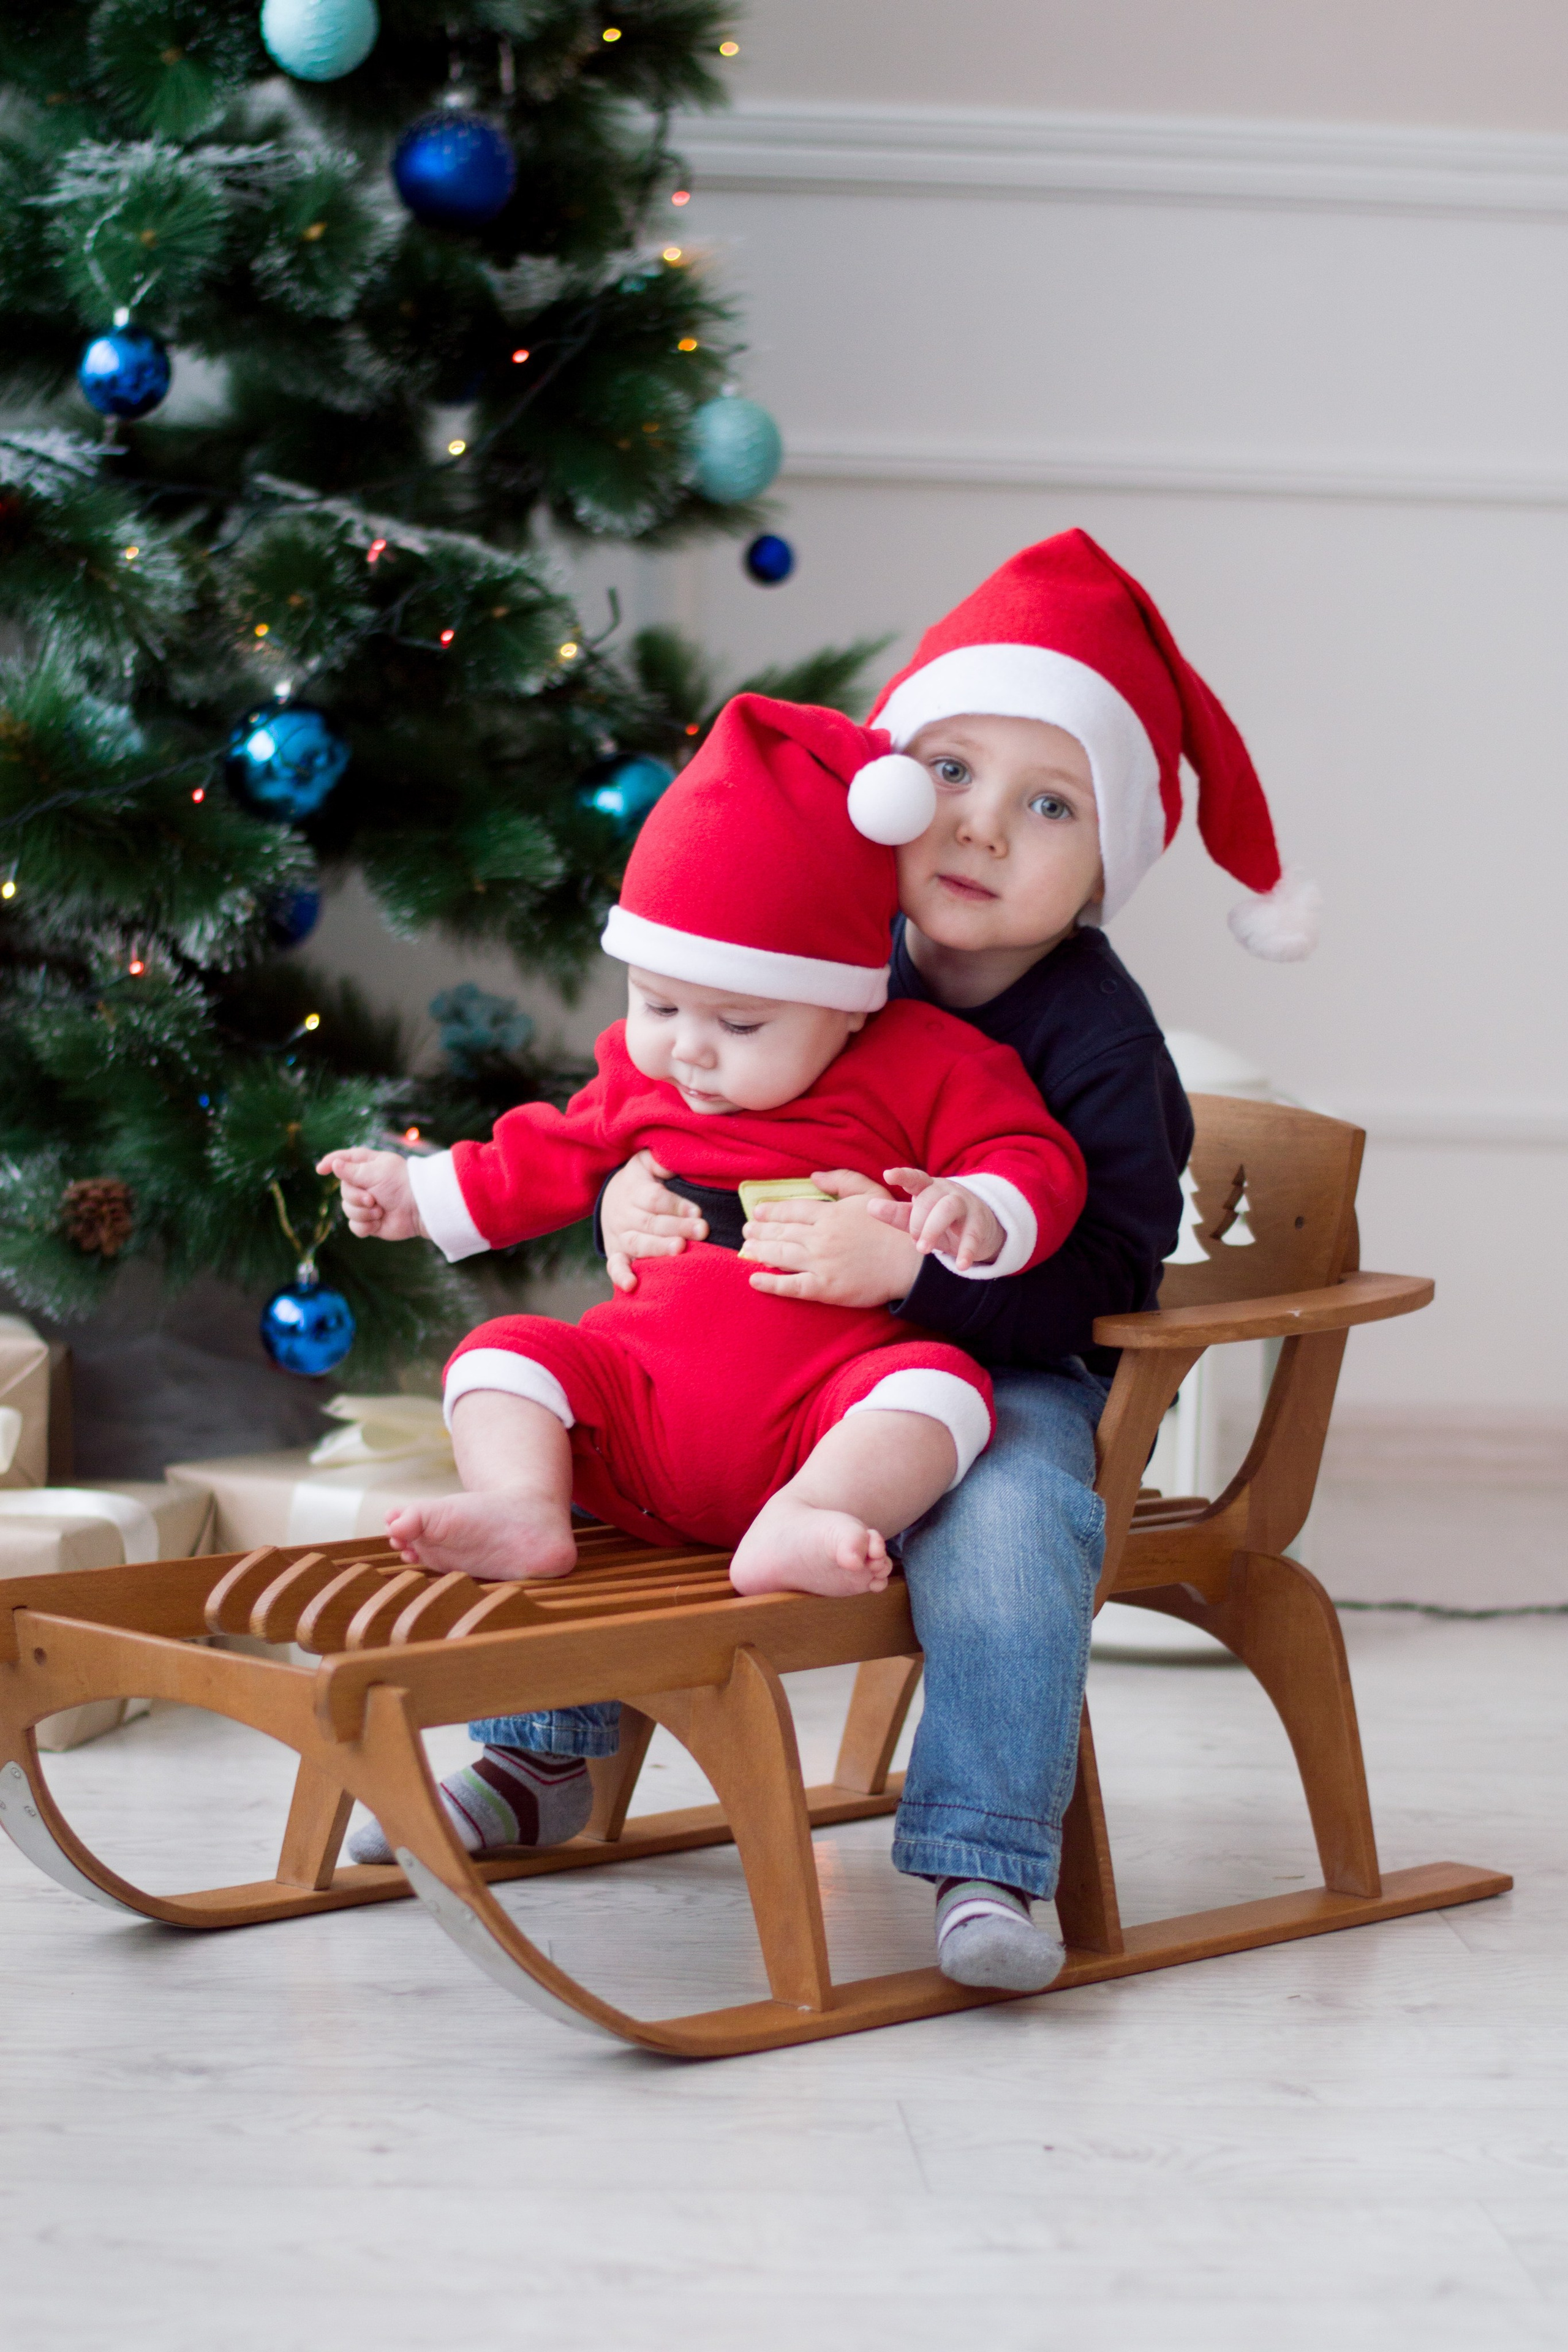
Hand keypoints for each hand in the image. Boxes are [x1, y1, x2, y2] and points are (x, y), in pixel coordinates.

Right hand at [315, 1147, 424, 1241]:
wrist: (419, 1210)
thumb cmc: (400, 1184)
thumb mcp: (375, 1172)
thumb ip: (352, 1170)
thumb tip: (334, 1164)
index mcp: (368, 1165)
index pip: (344, 1160)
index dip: (331, 1163)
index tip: (320, 1170)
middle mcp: (366, 1183)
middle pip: (343, 1190)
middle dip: (356, 1197)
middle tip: (373, 1199)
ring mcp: (367, 1203)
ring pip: (347, 1209)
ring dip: (363, 1213)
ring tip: (380, 1211)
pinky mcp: (371, 1222)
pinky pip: (354, 1226)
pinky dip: (365, 1226)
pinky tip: (377, 1223)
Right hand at [600, 1148, 705, 1292]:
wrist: (610, 1197)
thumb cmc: (641, 1180)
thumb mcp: (646, 1162)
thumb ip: (660, 1161)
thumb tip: (671, 1163)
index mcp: (634, 1190)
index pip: (655, 1199)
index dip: (676, 1206)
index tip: (698, 1213)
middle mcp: (625, 1214)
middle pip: (651, 1222)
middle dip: (677, 1227)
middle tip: (701, 1231)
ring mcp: (620, 1236)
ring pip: (638, 1243)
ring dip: (658, 1248)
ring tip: (679, 1249)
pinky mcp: (616, 1254)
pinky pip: (615, 1266)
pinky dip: (621, 1276)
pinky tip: (632, 1285)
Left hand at [744, 1169, 920, 1307]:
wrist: (911, 1262)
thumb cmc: (893, 1226)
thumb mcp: (871, 1193)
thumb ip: (843, 1181)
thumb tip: (813, 1178)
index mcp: (830, 1214)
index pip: (791, 1210)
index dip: (771, 1211)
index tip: (757, 1212)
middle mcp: (820, 1237)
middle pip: (781, 1232)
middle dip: (760, 1231)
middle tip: (746, 1231)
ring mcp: (821, 1263)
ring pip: (780, 1255)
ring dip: (760, 1250)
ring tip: (748, 1248)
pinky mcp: (825, 1288)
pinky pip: (790, 1286)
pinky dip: (770, 1283)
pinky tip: (753, 1280)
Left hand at [872, 1167, 1003, 1272]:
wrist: (980, 1229)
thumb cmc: (941, 1221)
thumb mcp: (918, 1218)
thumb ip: (896, 1214)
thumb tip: (870, 1206)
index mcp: (928, 1188)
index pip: (915, 1178)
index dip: (902, 1175)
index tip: (888, 1175)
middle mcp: (947, 1192)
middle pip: (929, 1198)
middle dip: (917, 1220)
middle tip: (913, 1242)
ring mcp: (966, 1205)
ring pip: (949, 1208)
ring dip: (933, 1229)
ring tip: (923, 1250)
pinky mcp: (980, 1224)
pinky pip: (973, 1235)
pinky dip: (967, 1250)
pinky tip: (961, 1266)